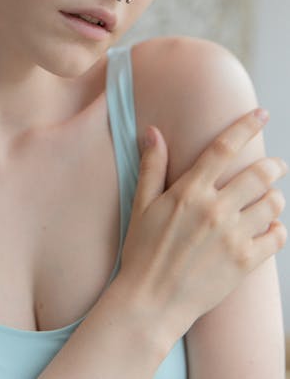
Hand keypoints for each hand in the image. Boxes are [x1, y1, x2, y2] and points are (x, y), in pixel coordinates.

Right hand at [116, 109, 286, 344]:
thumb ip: (152, 166)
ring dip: (275, 196)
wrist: (151, 302)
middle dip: (273, 165)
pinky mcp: (245, 263)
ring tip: (269, 198)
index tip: (262, 114)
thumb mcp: (142, 205)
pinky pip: (277, 237)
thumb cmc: (142, 251)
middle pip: (259, 174)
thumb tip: (152, 130)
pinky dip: (278, 228)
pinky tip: (269, 227)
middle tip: (276, 165)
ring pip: (272, 204)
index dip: (246, 126)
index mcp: (189, 191)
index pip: (223, 148)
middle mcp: (214, 210)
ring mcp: (232, 237)